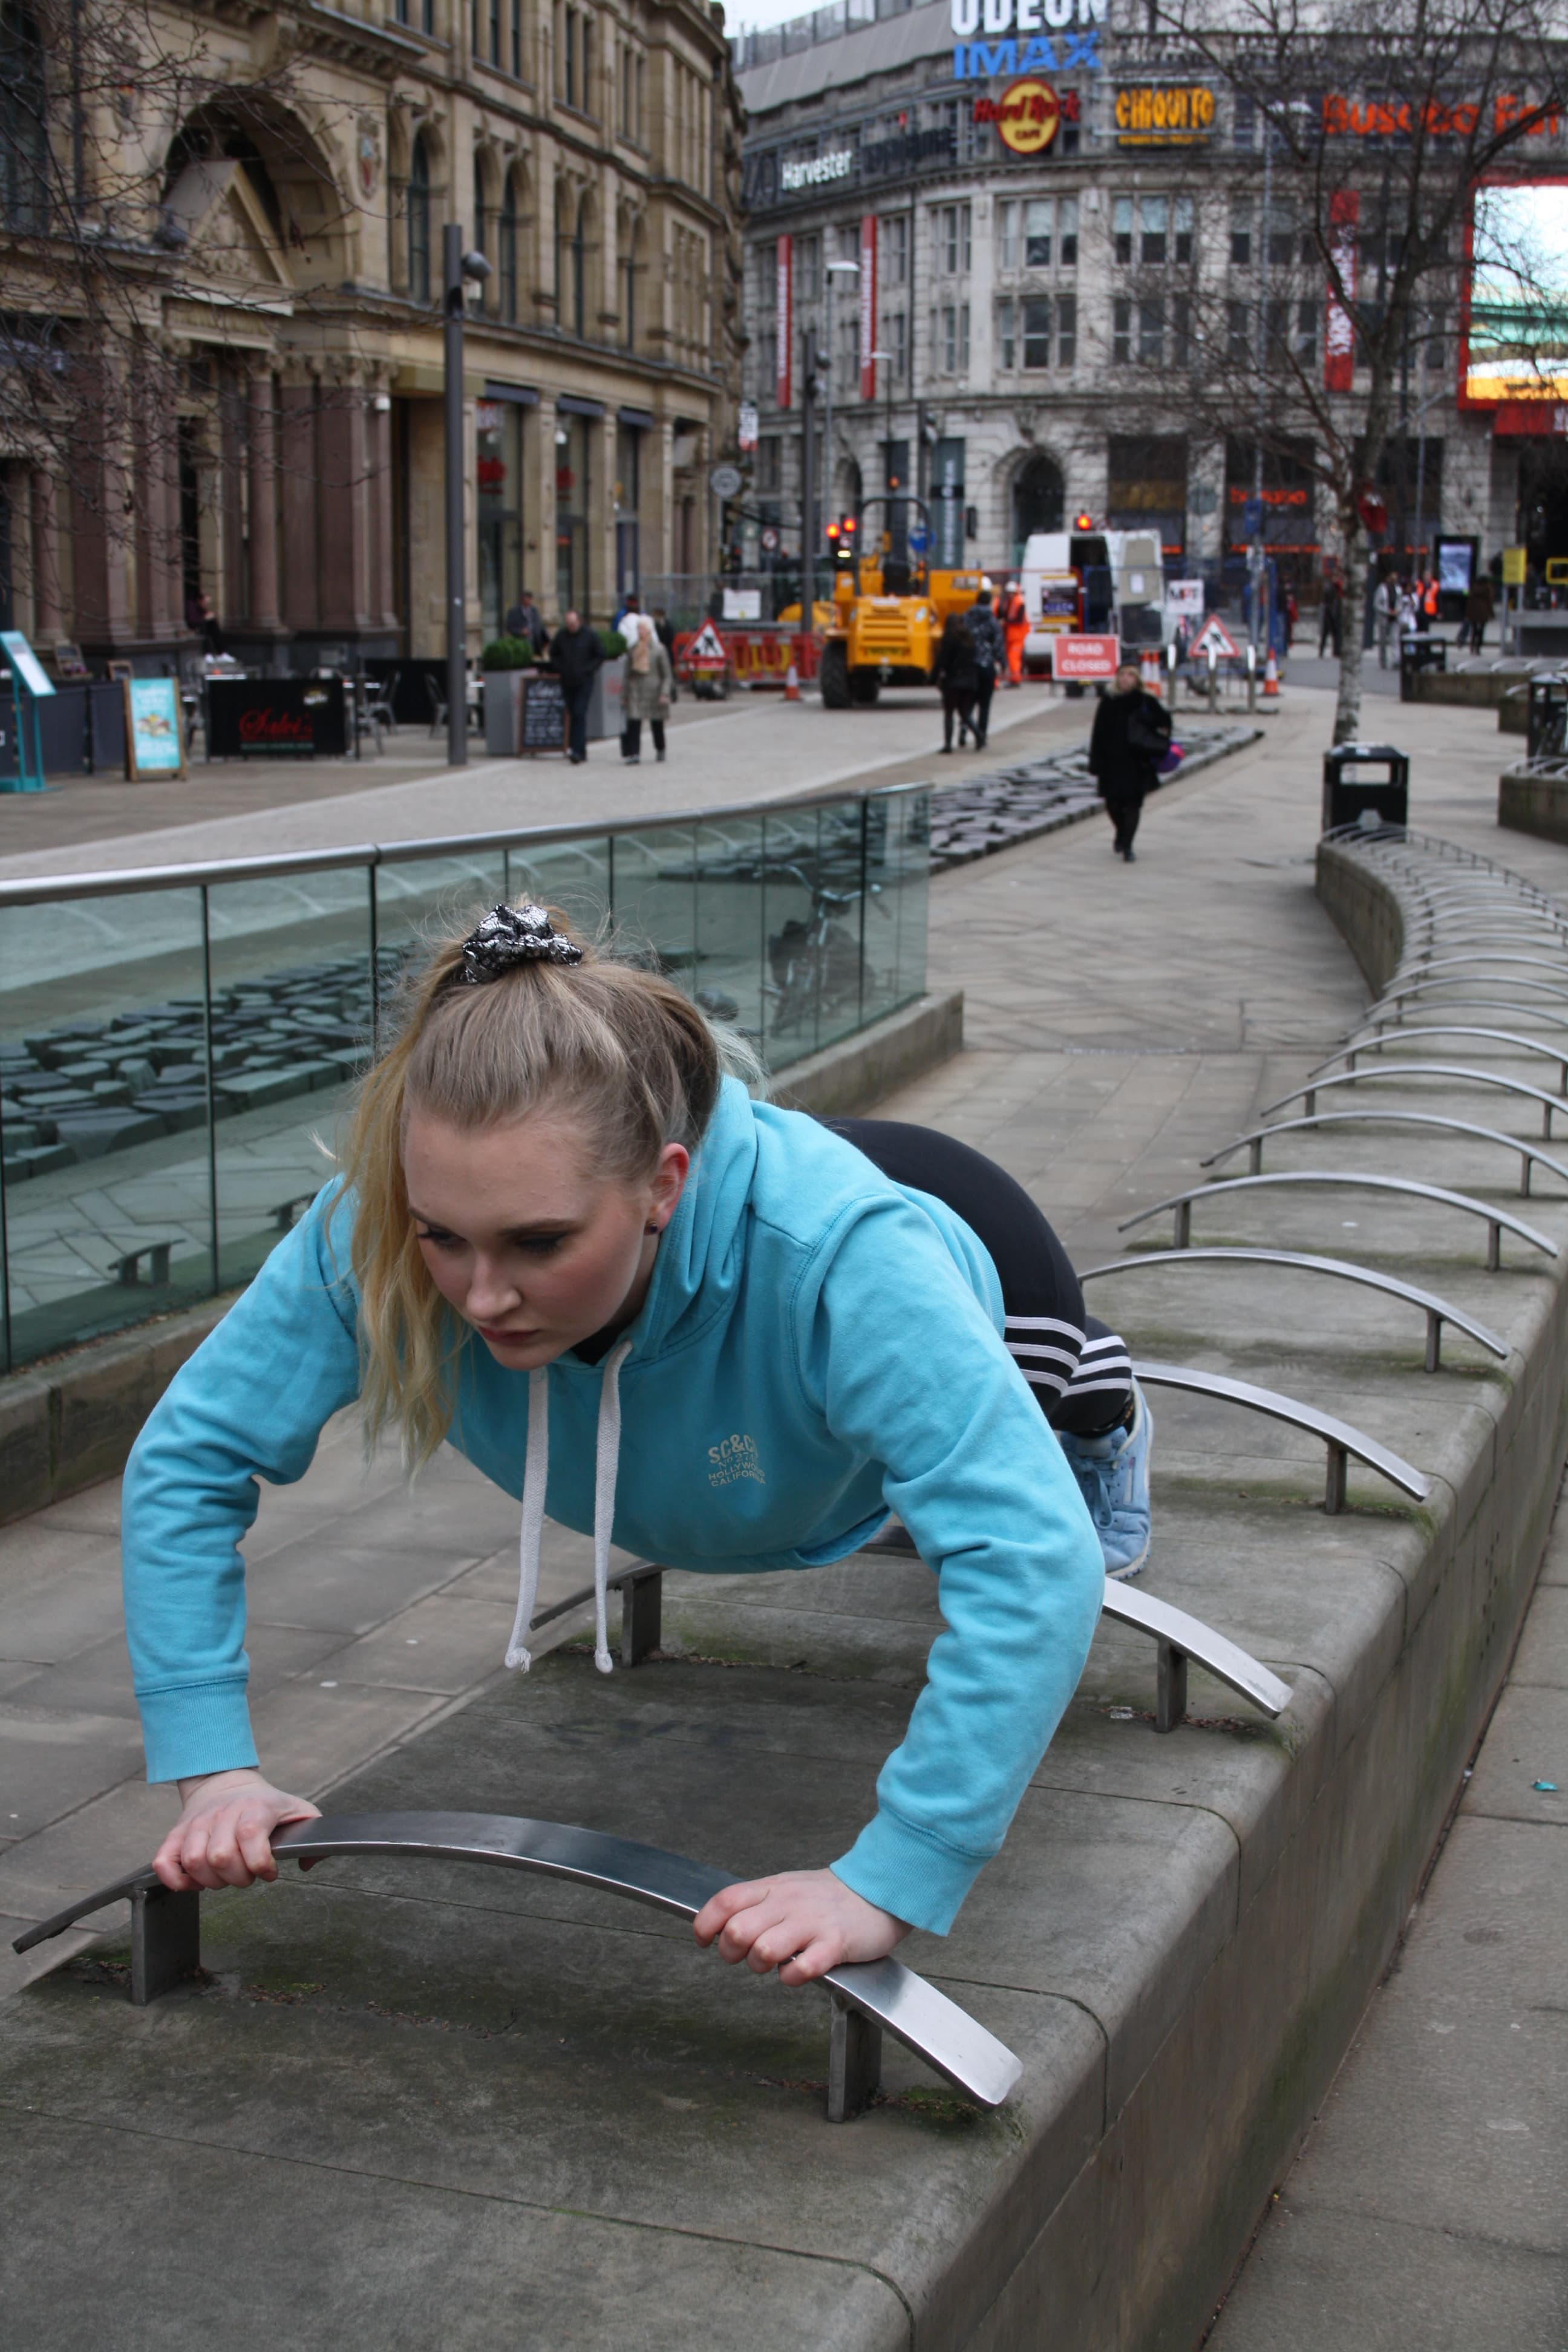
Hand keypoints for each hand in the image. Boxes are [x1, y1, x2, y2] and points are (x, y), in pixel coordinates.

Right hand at [154, 1769, 319, 1892]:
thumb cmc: (264, 1804)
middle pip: (220, 1857)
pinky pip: (163, 1861)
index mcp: (254, 1808)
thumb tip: (308, 1863)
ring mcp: (196, 1824)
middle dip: (237, 1878)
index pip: (250, 1836)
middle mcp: (222, 1814)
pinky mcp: (176, 1834)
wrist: (224, 1781)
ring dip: (210, 1881)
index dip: (260, 1864)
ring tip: (224, 1877)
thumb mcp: (298, 1811)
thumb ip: (314, 1834)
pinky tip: (194, 1881)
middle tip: (246, 1875)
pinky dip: (175, 1880)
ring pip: (193, 1861)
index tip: (269, 1873)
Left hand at [692, 1868, 908, 1985]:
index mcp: (772, 1888)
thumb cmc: (828, 1897)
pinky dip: (793, 1977)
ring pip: (764, 1950)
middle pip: (737, 1930)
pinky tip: (799, 1971)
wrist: (878, 1890)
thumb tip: (720, 1925)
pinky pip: (803, 1968)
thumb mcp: (786, 1888)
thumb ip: (755, 1904)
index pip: (725, 1901)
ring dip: (760, 1965)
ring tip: (775, 1964)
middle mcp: (787, 1903)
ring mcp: (811, 1923)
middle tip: (744, 1957)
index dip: (704, 1924)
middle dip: (731, 1952)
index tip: (702, 1940)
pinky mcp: (835, 1943)